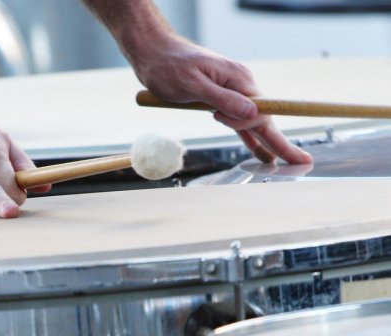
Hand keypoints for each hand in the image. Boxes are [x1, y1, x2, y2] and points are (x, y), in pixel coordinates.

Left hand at [131, 35, 311, 163]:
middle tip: (301, 162)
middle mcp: (239, 84)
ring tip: (282, 163)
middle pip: (262, 118)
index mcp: (237, 79)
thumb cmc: (168, 66)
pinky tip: (258, 151)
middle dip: (278, 142)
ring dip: (266, 142)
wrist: (153, 52)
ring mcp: (230, 91)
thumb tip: (253, 114)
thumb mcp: (193, 85)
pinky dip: (248, 136)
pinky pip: (238, 121)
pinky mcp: (219, 97)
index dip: (275, 134)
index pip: (261, 112)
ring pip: (252, 122)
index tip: (292, 153)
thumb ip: (222, 100)